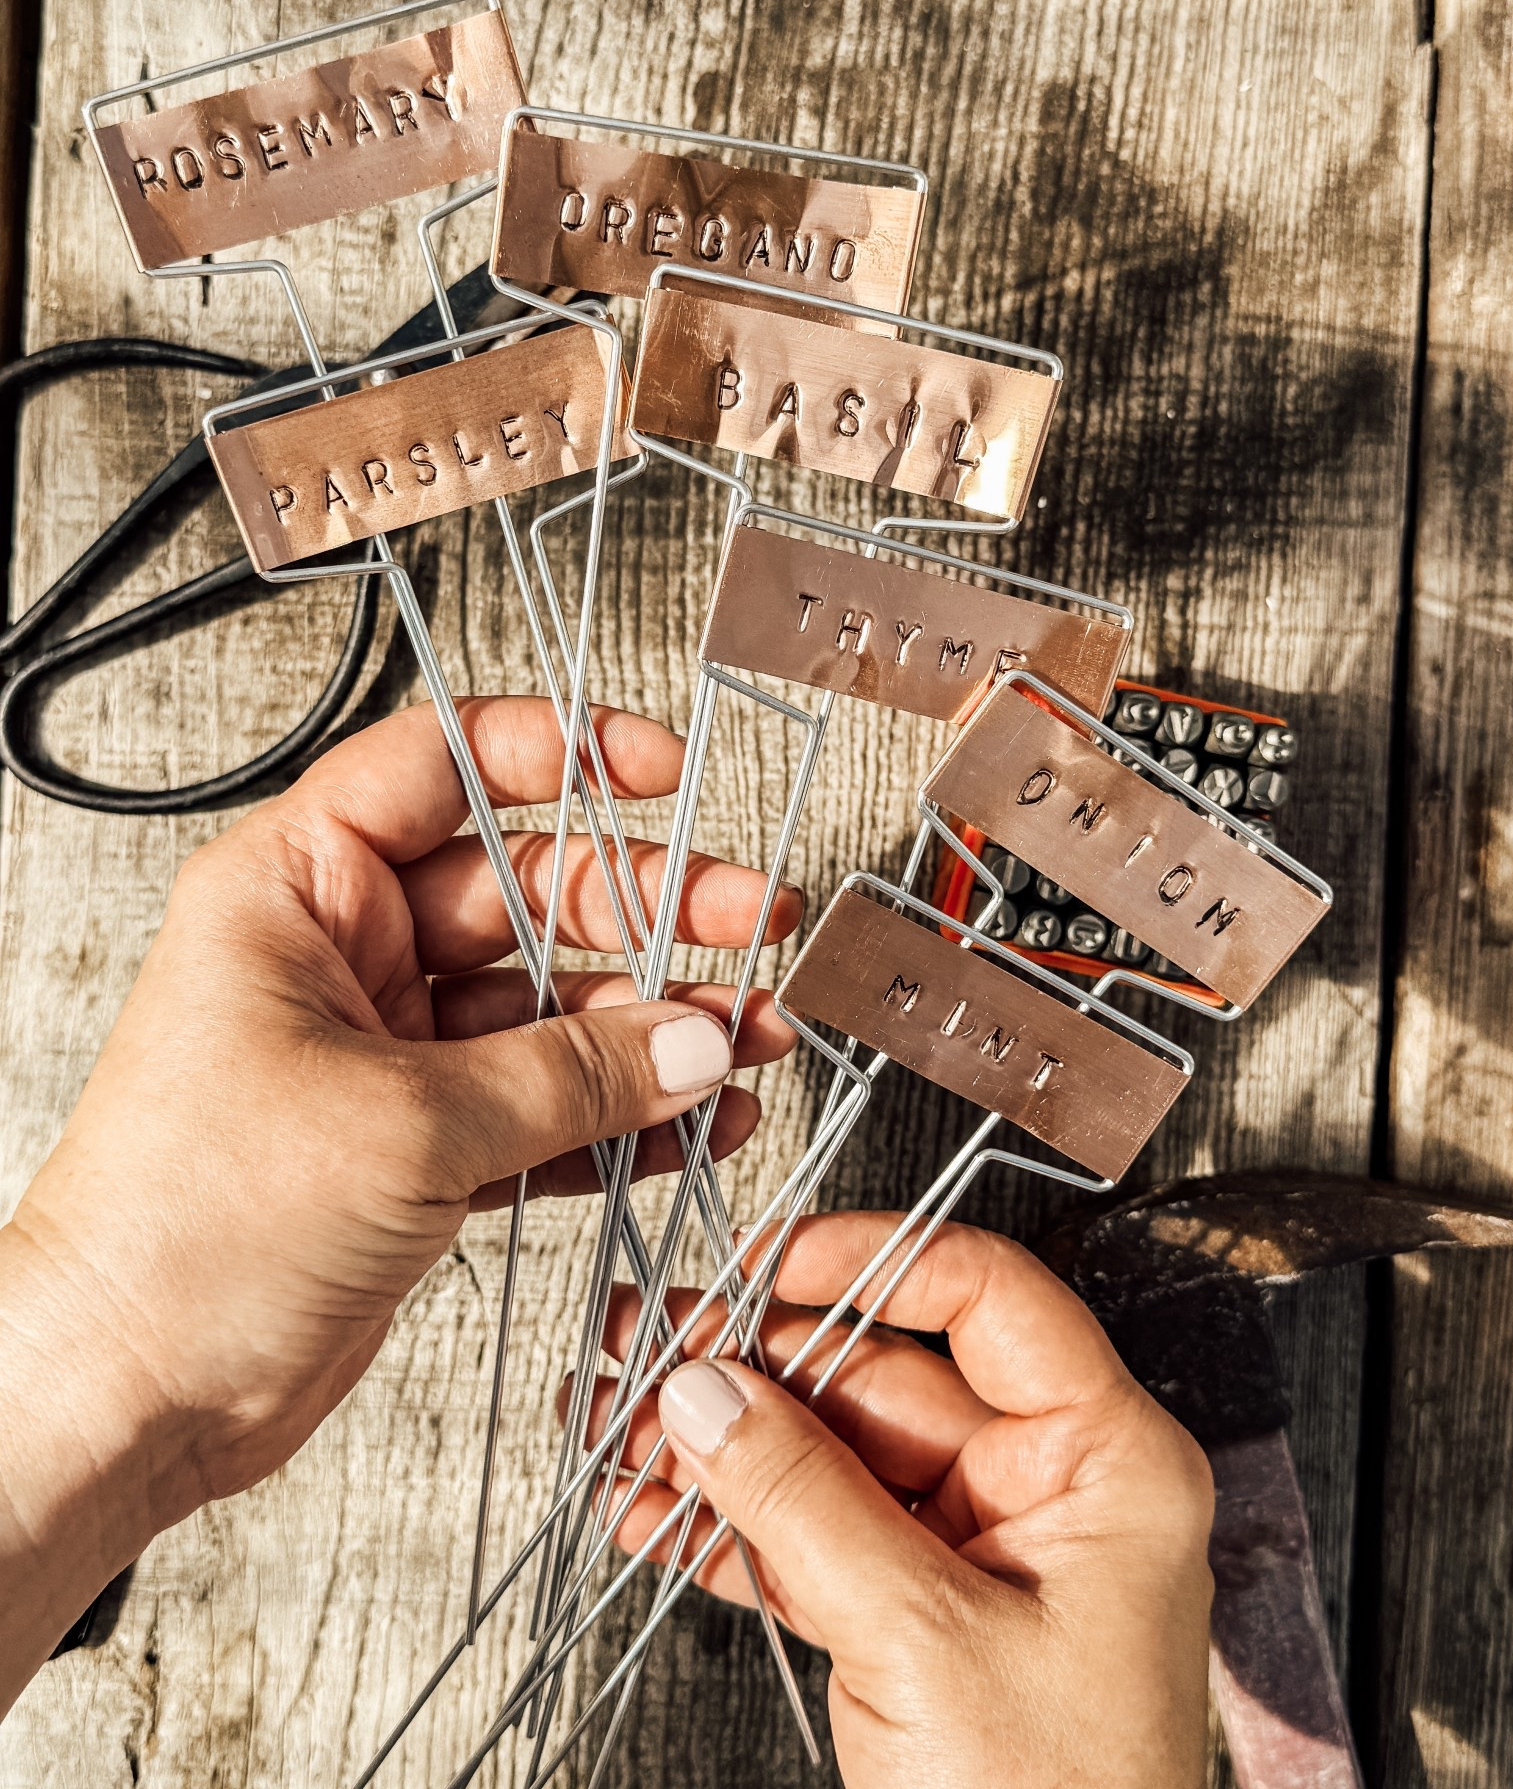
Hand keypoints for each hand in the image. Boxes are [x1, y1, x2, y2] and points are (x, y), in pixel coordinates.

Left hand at [0, 695, 799, 1707]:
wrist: (127, 1394)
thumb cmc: (189, 1227)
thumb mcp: (404, 1124)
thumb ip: (568, 1076)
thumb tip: (696, 1038)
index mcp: (298, 891)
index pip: (440, 767)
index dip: (556, 751)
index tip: (659, 768)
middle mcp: (345, 957)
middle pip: (526, 893)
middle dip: (648, 912)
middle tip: (753, 927)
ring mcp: (386, 1052)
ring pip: (548, 1010)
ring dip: (653, 1031)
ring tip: (749, 1045)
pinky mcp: (419, 1145)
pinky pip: (542, 1106)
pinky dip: (618, 1119)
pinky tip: (695, 1126)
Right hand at [587, 1213, 1213, 1787]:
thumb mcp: (926, 1641)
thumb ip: (804, 1501)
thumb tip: (707, 1392)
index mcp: (1106, 1463)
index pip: (987, 1299)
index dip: (871, 1261)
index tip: (767, 1260)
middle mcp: (1045, 1491)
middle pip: (884, 1377)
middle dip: (754, 1366)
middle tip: (649, 1346)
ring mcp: (977, 1557)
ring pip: (832, 1459)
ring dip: (721, 1447)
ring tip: (619, 1427)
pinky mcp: (917, 1624)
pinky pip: (815, 1542)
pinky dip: (732, 1530)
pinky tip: (653, 1513)